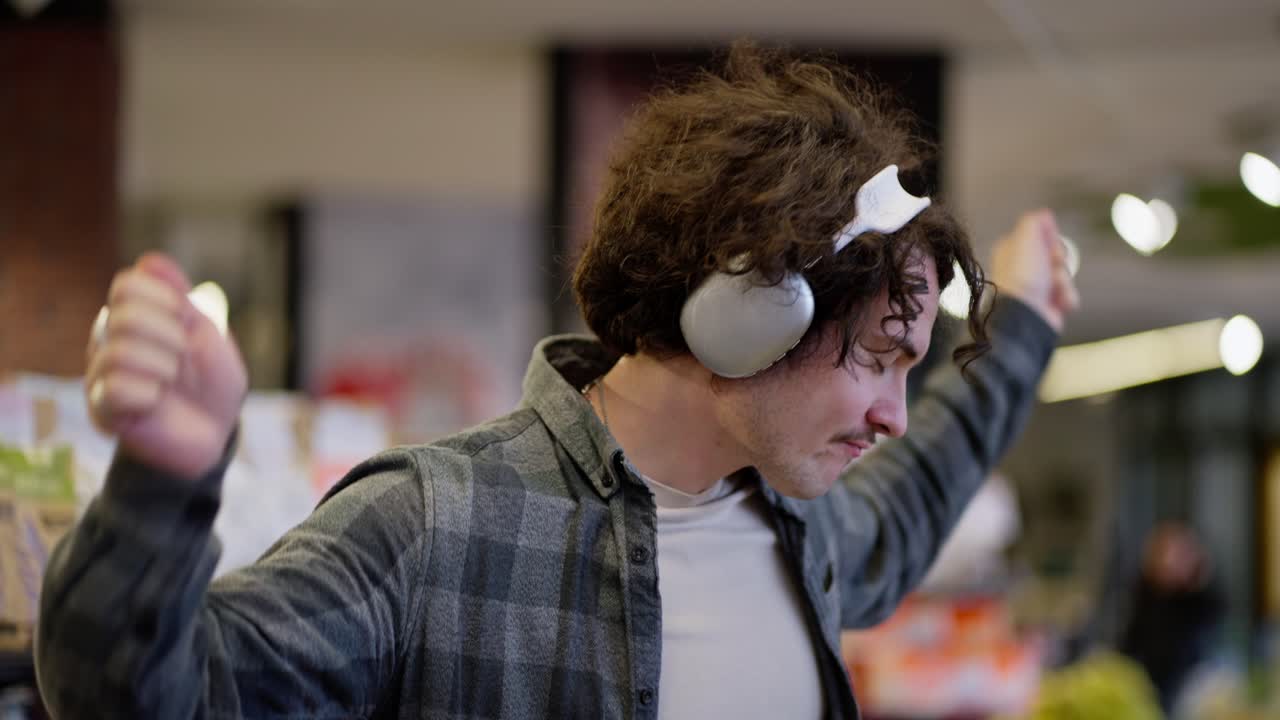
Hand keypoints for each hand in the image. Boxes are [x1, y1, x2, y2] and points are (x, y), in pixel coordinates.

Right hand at [86, 253, 247, 479]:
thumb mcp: (208, 332)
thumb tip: (149, 260)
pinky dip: (149, 394)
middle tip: (183, 357)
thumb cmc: (211, 383)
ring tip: (171, 382)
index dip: (165, 301)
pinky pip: (115, 388)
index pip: (127, 284)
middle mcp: (108, 340)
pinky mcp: (102, 409)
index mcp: (133, 316)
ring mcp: (100, 374)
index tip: (186, 323)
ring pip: (118, 351)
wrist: (214, 433)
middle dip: (169, 336)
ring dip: (163, 367)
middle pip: (121, 315)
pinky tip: (156, 403)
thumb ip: (179, 296)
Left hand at [990, 209, 1080, 332]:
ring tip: (1053, 287)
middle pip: (1056, 255)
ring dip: (1063, 280)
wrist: (1027, 312)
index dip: (1050, 239)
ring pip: (1064, 274)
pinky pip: (1068, 294)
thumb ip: (1034, 222)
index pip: (1040, 237)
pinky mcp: (1049, 304)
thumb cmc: (1022, 276)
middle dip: (1059, 260)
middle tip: (1052, 265)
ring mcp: (1037, 287)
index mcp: (1013, 251)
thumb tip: (1044, 214)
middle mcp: (1024, 269)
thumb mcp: (1025, 238)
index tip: (1049, 243)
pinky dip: (1066, 296)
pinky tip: (1057, 300)